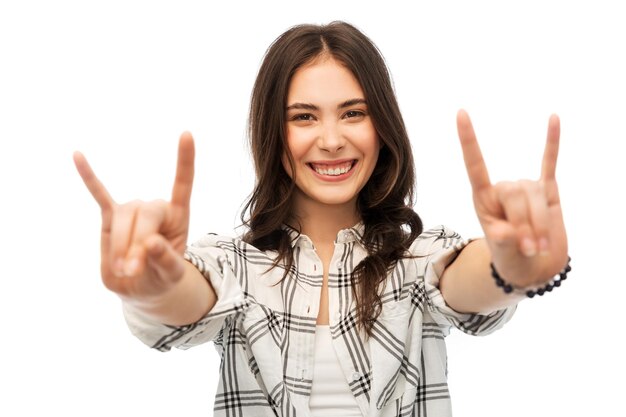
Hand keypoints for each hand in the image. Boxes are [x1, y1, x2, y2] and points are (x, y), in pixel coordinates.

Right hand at [73, 132, 194, 301]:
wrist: (142, 287)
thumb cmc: (161, 277)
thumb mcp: (171, 276)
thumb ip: (165, 260)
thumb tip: (152, 242)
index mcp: (178, 215)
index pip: (183, 183)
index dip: (185, 160)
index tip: (186, 134)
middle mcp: (155, 207)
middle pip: (143, 213)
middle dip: (137, 243)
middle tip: (134, 271)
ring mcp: (132, 210)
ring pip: (120, 218)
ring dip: (119, 247)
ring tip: (124, 271)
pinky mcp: (111, 217)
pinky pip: (99, 195)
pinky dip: (89, 177)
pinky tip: (77, 156)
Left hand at [457, 110, 567, 286]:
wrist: (534, 268)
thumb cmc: (511, 260)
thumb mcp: (503, 256)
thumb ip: (504, 243)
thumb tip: (506, 232)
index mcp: (483, 198)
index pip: (475, 165)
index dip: (468, 140)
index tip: (460, 113)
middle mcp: (503, 189)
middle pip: (515, 192)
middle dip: (523, 223)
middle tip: (527, 248)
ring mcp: (526, 188)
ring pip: (536, 195)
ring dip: (540, 225)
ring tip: (537, 246)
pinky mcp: (548, 191)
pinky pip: (550, 163)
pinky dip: (552, 142)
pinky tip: (554, 118)